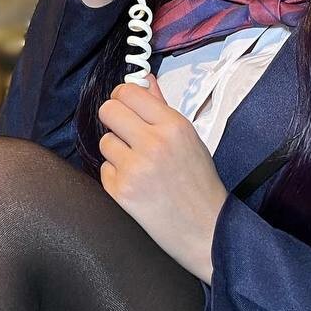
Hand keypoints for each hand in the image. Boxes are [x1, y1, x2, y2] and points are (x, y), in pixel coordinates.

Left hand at [97, 74, 226, 283]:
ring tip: (138, 166)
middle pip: (108, 110)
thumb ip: (162, 107)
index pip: (128, 92)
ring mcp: (135, 168)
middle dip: (114, 120)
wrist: (206, 230)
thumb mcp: (189, 138)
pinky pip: (104, 169)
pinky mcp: (121, 191)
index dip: (123, 99)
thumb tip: (145, 80)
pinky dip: (116, 176)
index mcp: (173, 125)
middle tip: (126, 134)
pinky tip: (137, 186)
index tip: (126, 108)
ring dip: (116, 152)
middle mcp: (153, 143)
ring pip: (104, 141)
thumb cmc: (200, 184)